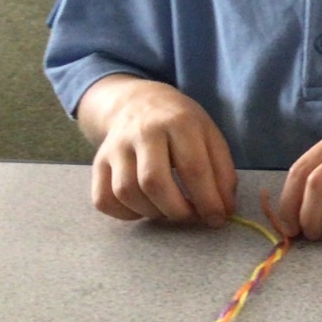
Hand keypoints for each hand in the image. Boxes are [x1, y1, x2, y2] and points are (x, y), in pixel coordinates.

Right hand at [89, 82, 236, 226]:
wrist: (137, 102)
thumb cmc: (181, 124)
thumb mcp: (210, 136)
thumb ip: (223, 172)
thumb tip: (224, 211)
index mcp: (179, 122)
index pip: (193, 168)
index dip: (207, 200)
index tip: (217, 219)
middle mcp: (143, 132)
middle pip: (154, 182)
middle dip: (177, 210)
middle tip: (191, 216)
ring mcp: (115, 147)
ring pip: (126, 192)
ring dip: (152, 212)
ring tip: (170, 209)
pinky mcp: (98, 163)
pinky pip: (103, 199)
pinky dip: (124, 214)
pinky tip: (144, 209)